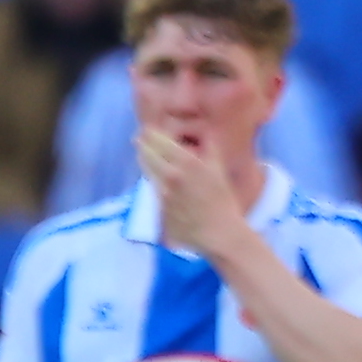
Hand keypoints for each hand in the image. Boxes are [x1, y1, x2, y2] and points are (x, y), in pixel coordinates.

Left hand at [136, 125, 242, 257]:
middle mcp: (171, 175)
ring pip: (146, 170)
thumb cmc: (223, 201)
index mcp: (187, 163)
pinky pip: (152, 188)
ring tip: (142, 154)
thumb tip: (205, 132)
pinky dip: (152, 179)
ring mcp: (162, 192)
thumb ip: (210, 148)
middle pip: (146, 153)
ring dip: (143, 160)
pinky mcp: (159, 207)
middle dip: (142, 144)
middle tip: (138, 138)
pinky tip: (153, 176)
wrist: (220, 233)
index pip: (159, 141)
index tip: (147, 129)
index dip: (151, 133)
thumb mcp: (219, 170)